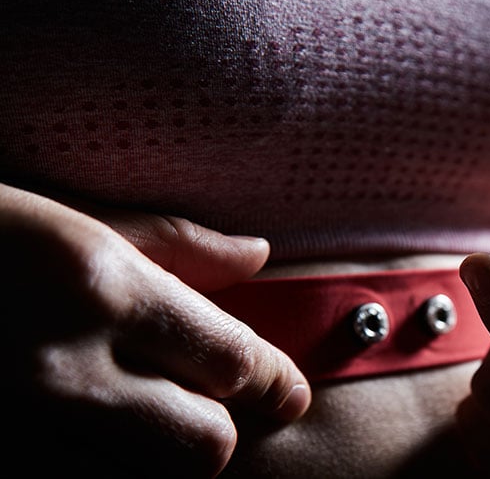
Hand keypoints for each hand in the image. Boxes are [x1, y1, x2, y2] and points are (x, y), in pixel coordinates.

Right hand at [1, 184, 310, 477]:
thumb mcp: (65, 217)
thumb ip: (172, 243)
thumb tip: (257, 258)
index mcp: (98, 286)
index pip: (235, 362)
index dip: (272, 381)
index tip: (282, 389)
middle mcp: (61, 369)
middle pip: (205, 447)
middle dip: (216, 429)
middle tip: (199, 406)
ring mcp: (16, 433)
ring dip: (155, 460)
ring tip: (132, 423)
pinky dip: (98, 474)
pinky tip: (80, 439)